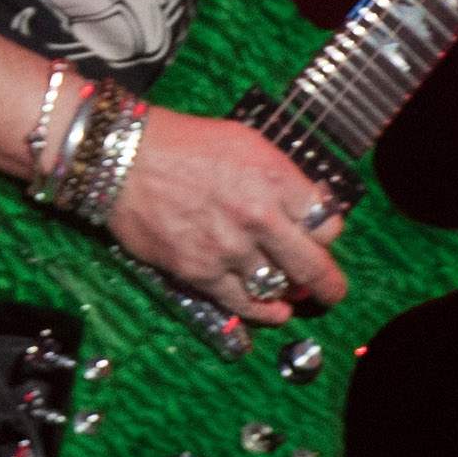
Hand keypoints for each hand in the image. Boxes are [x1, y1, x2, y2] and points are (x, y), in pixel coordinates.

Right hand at [103, 109, 349, 326]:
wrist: (125, 159)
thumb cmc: (184, 144)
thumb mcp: (246, 143)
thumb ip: (280, 176)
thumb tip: (307, 205)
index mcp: (275, 179)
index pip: (326, 223)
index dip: (327, 235)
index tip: (320, 239)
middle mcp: (259, 216)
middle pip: (312, 265)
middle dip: (328, 284)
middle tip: (331, 292)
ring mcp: (230, 248)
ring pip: (279, 286)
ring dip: (290, 293)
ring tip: (294, 295)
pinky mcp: (201, 272)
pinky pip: (243, 303)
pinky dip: (265, 313)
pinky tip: (275, 313)